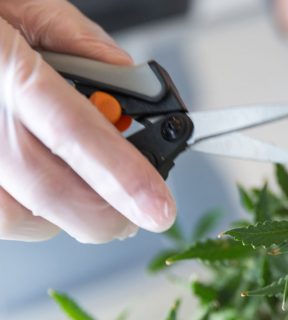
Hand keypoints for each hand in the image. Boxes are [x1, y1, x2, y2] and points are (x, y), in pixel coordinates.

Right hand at [0, 0, 175, 242]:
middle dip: (106, 216)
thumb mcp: (23, 3)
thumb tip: (128, 80)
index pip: (74, 132)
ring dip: (65, 217)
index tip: (159, 209)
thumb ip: (81, 41)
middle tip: (137, 216)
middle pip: (47, 191)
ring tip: (89, 197)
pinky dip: (26, 214)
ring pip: (16, 217)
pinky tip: (39, 190)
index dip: (124, 177)